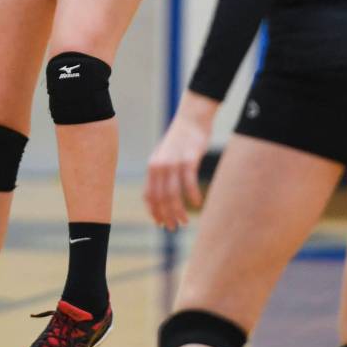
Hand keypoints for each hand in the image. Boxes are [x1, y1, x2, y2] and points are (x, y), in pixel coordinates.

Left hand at [143, 90, 218, 229]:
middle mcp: (160, 165)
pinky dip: (192, 195)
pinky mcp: (189, 158)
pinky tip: (197, 203)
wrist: (192, 118)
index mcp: (152, 166)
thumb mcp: (165, 155)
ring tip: (184, 222)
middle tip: (174, 228)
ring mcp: (174, 162)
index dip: (154, 212)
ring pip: (173, 194)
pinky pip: (189, 182)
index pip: (149, 195)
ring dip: (178, 212)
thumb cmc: (180, 139)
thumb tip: (161, 194)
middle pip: (160, 198)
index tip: (161, 224)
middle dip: (166, 216)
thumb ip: (161, 172)